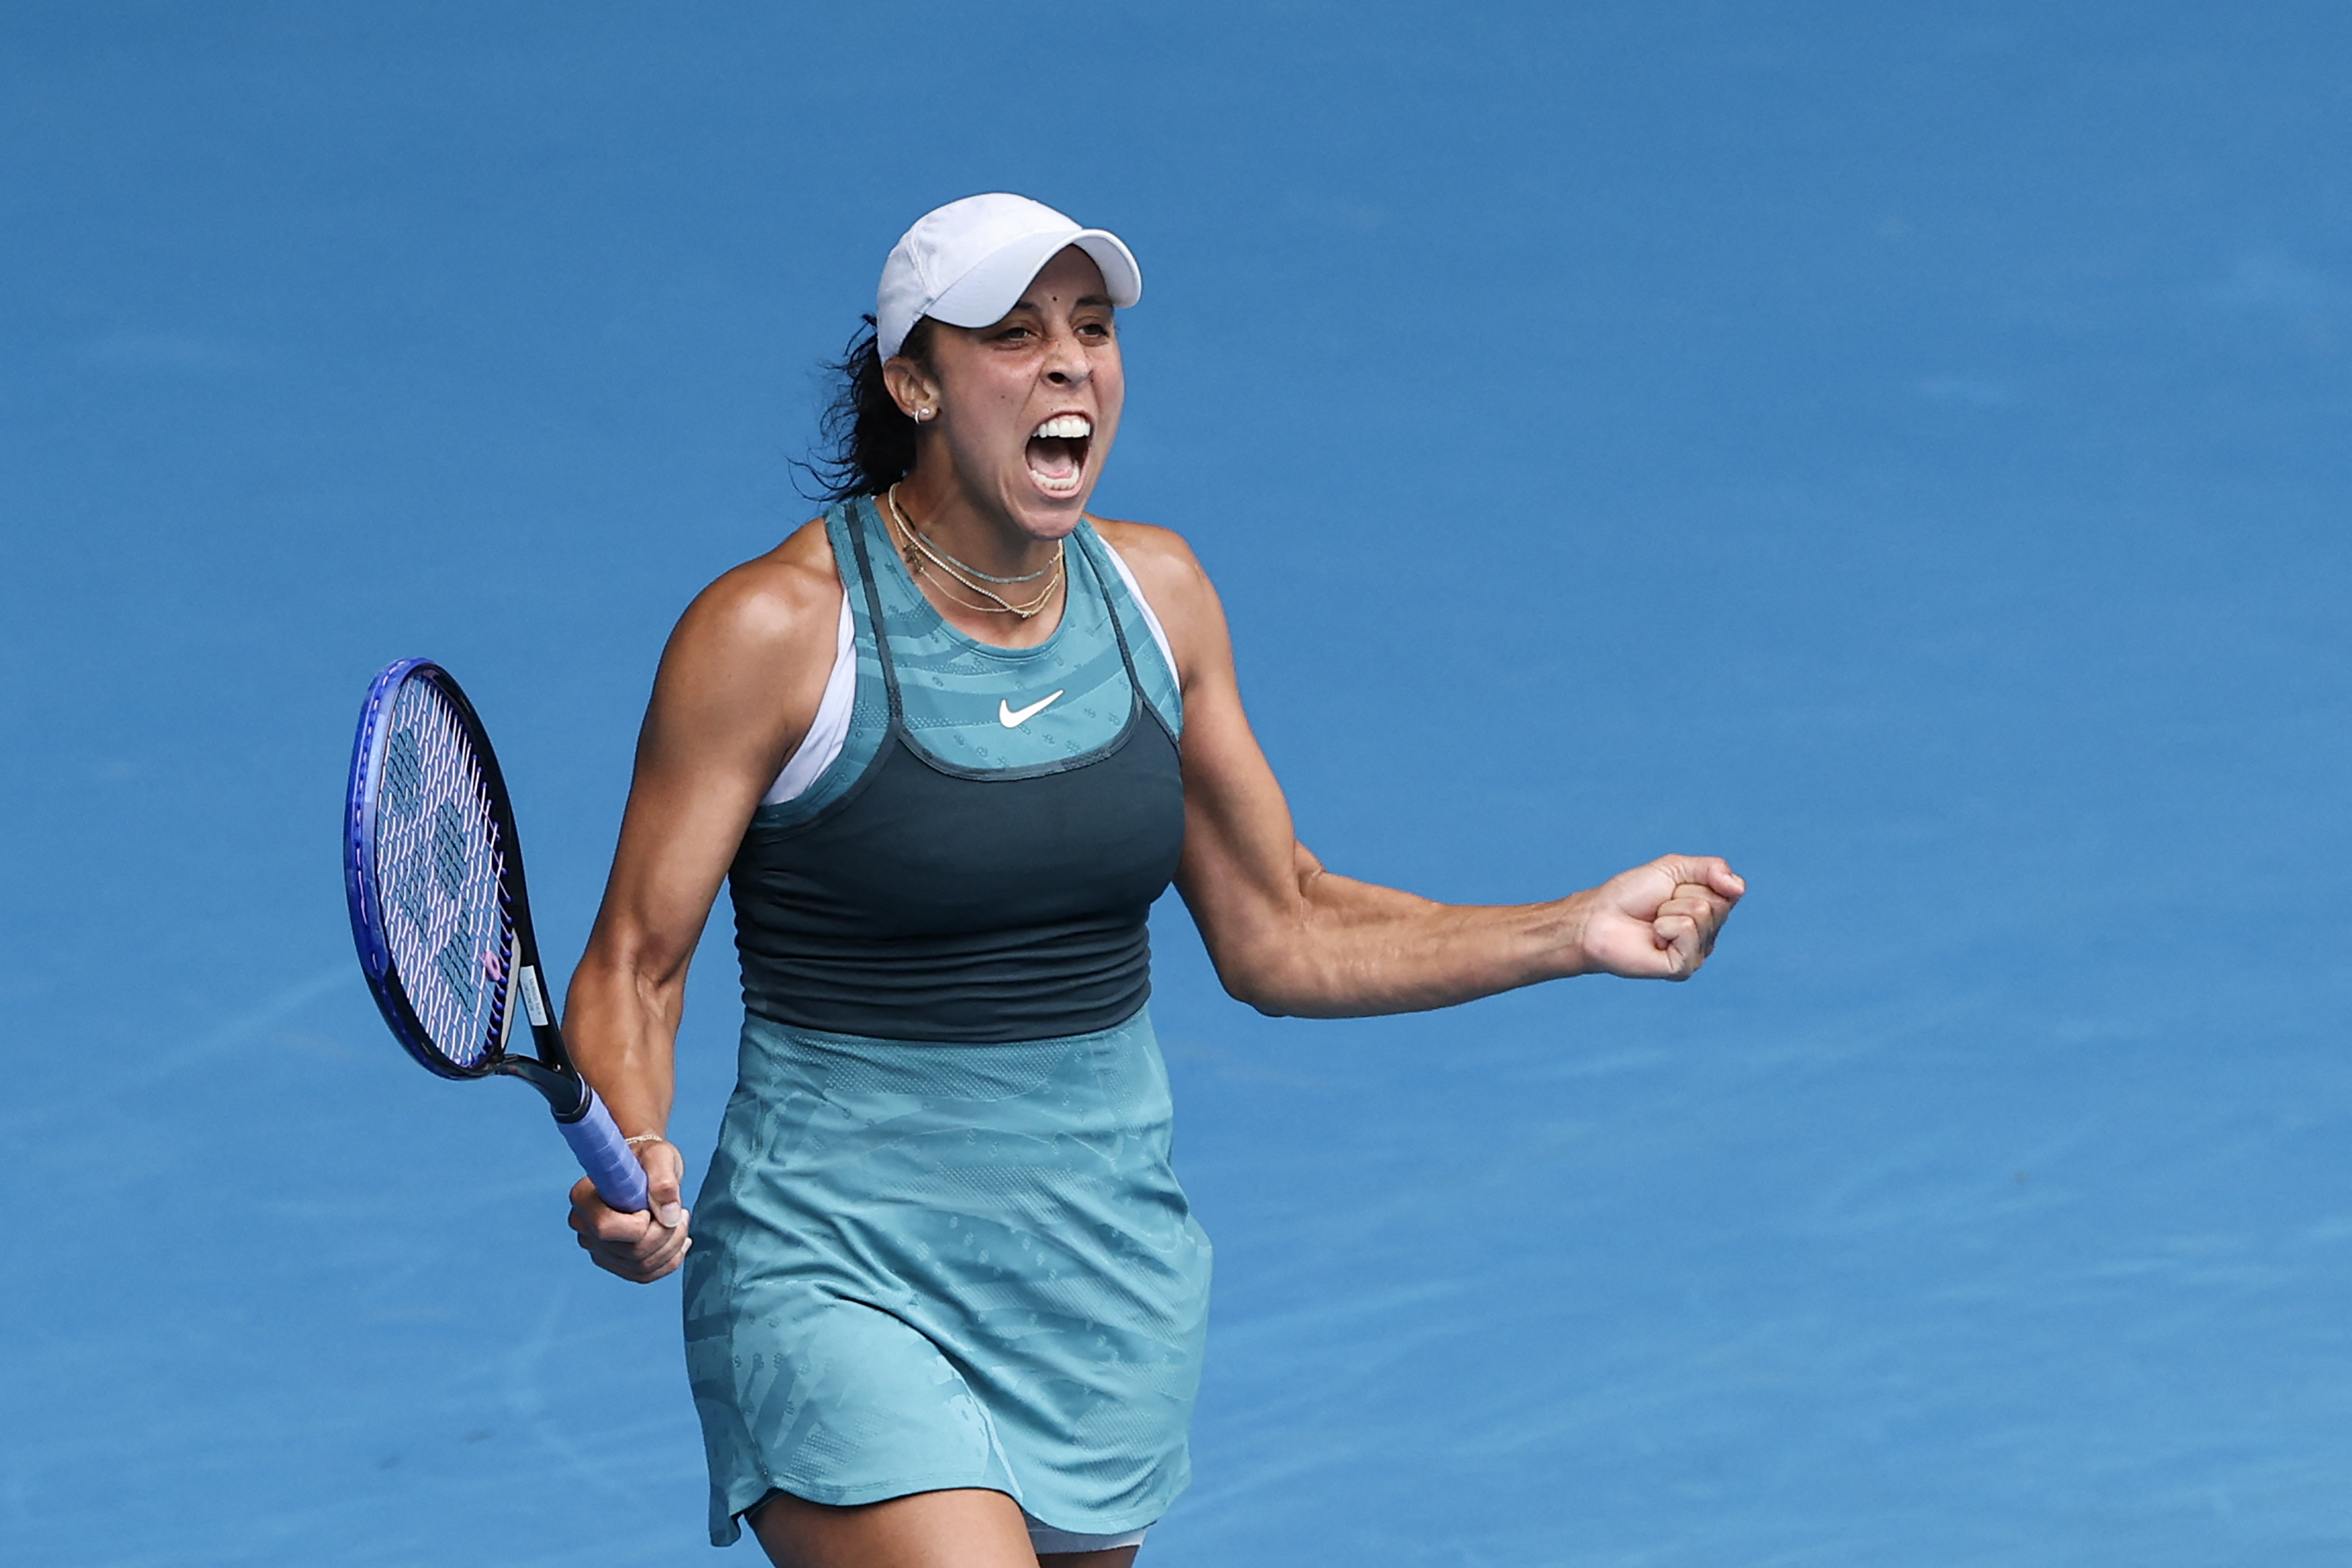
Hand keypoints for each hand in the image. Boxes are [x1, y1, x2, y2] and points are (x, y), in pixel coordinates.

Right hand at [567, 1138, 690, 1282]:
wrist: (647, 1169)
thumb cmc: (648, 1158)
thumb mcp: (659, 1156)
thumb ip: (663, 1179)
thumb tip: (669, 1215)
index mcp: (584, 1197)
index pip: (607, 1229)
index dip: (640, 1223)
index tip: (650, 1204)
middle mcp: (585, 1226)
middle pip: (630, 1253)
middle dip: (665, 1235)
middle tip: (680, 1212)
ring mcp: (598, 1247)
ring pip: (640, 1267)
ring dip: (671, 1247)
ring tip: (680, 1220)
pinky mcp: (614, 1260)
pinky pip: (643, 1275)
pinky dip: (668, 1262)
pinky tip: (680, 1242)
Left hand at [1573, 854, 1743, 979]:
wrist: (1598, 918)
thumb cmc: (1632, 895)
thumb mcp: (1674, 868)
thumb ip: (1712, 869)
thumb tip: (1739, 886)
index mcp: (1711, 912)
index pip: (1730, 889)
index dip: (1699, 879)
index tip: (1673, 887)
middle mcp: (1709, 935)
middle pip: (1715, 902)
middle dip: (1680, 894)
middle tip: (1658, 906)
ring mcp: (1698, 953)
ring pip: (1701, 914)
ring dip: (1669, 910)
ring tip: (1653, 922)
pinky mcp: (1684, 967)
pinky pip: (1687, 931)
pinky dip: (1665, 926)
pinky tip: (1653, 937)